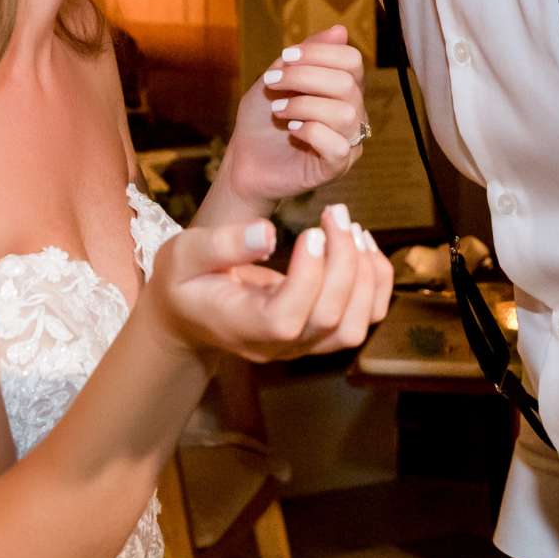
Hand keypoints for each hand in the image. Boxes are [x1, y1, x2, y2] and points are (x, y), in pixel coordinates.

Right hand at [146, 202, 392, 362]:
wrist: (189, 313)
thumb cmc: (184, 282)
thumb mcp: (183, 255)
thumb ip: (221, 246)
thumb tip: (268, 233)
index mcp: (242, 326)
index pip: (286, 318)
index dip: (308, 278)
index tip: (311, 231)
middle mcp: (279, 345)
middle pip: (329, 320)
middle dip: (343, 262)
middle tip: (334, 212)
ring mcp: (303, 344)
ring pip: (355, 327)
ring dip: (365, 274)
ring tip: (351, 228)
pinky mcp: (320, 332)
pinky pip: (365, 318)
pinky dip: (376, 283)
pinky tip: (363, 246)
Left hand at [213, 27, 369, 210]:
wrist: (243, 160)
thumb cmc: (261, 119)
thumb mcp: (277, 78)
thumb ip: (306, 56)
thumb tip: (341, 30)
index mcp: (342, 88)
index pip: (352, 60)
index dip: (320, 53)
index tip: (285, 58)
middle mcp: (352, 112)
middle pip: (347, 83)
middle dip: (304, 77)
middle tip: (272, 83)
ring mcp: (348, 141)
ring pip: (346, 112)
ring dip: (304, 106)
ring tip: (279, 112)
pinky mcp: (337, 167)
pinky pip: (339, 146)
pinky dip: (311, 133)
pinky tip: (292, 132)